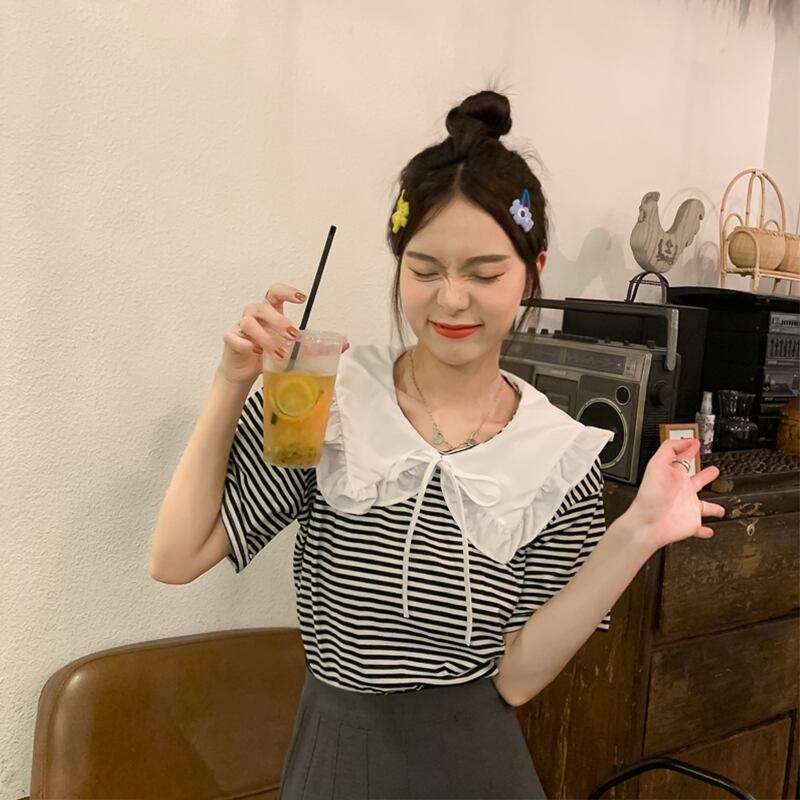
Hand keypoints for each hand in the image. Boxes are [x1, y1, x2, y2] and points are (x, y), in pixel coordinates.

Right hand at [218, 284, 349, 386]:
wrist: (243, 373)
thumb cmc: (267, 356)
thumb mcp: (292, 351)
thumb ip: (314, 347)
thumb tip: (343, 345)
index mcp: (270, 313)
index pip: (275, 293)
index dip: (287, 291)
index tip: (302, 298)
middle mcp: (255, 315)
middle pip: (263, 307)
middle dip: (279, 320)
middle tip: (293, 334)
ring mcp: (240, 326)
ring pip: (250, 323)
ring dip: (266, 337)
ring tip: (280, 353)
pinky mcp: (230, 339)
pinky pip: (234, 336)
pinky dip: (246, 344)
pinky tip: (255, 353)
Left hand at [624, 437, 725, 552]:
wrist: (648, 523)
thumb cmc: (651, 495)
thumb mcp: (658, 464)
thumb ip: (670, 449)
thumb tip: (686, 440)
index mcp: (674, 475)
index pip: (683, 459)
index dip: (689, 450)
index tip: (695, 444)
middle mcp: (681, 491)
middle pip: (697, 481)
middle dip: (705, 475)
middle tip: (714, 471)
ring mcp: (687, 507)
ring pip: (703, 506)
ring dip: (712, 506)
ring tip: (719, 507)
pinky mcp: (690, 523)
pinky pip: (699, 528)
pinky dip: (705, 530)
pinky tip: (710, 531)